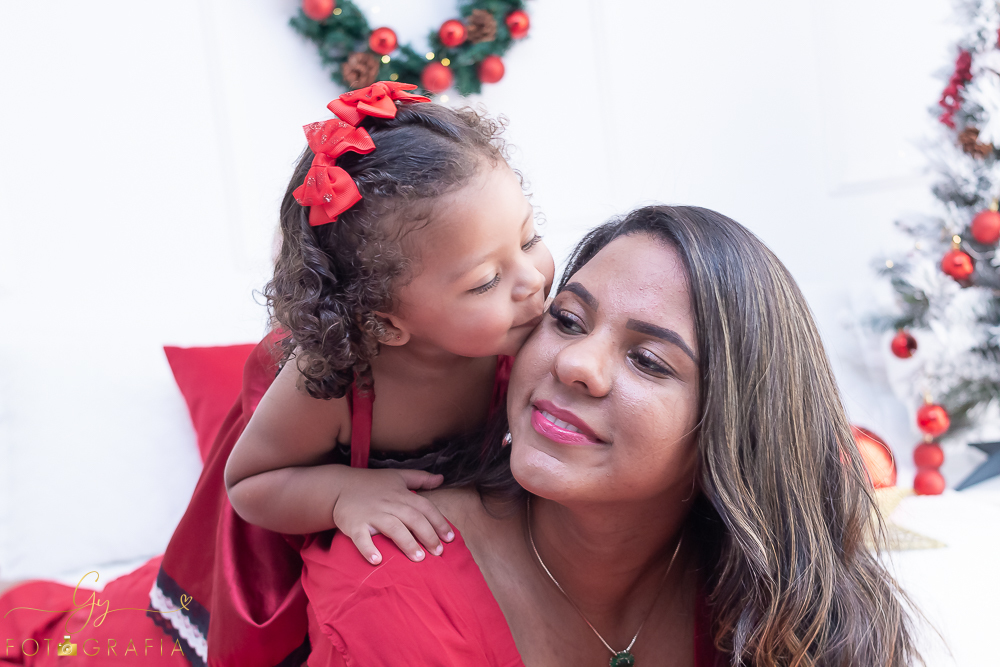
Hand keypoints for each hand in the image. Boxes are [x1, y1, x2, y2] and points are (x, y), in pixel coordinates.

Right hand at [332, 468, 453, 564]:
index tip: (450, 538)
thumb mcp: (397, 476)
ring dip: (407, 543)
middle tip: (438, 552)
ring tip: (419, 558)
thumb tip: (441, 478)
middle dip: (428, 535)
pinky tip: (377, 561)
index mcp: (401, 494)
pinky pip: (361, 538)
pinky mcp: (354, 524)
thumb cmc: (372, 484)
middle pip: (413, 518)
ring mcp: (371, 514)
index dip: (439, 522)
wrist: (339, 486)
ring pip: (392, 527)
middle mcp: (389, 503)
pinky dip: (368, 548)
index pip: (424, 507)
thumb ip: (420, 478)